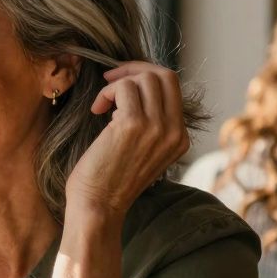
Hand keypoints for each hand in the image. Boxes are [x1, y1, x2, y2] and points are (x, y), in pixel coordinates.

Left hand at [65, 62, 189, 218]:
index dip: (146, 76)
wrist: (98, 208)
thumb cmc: (109, 181)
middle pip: (165, 76)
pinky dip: (107, 92)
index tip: (122, 83)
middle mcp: (174, 132)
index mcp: (179, 138)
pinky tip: (96, 110)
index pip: (173, 88)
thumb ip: (150, 125)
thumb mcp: (142, 152)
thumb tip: (135, 89)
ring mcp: (157, 128)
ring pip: (145, 78)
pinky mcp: (133, 125)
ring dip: (117, 84)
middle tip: (110, 81)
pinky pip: (124, 88)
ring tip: (102, 105)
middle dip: (134, 70)